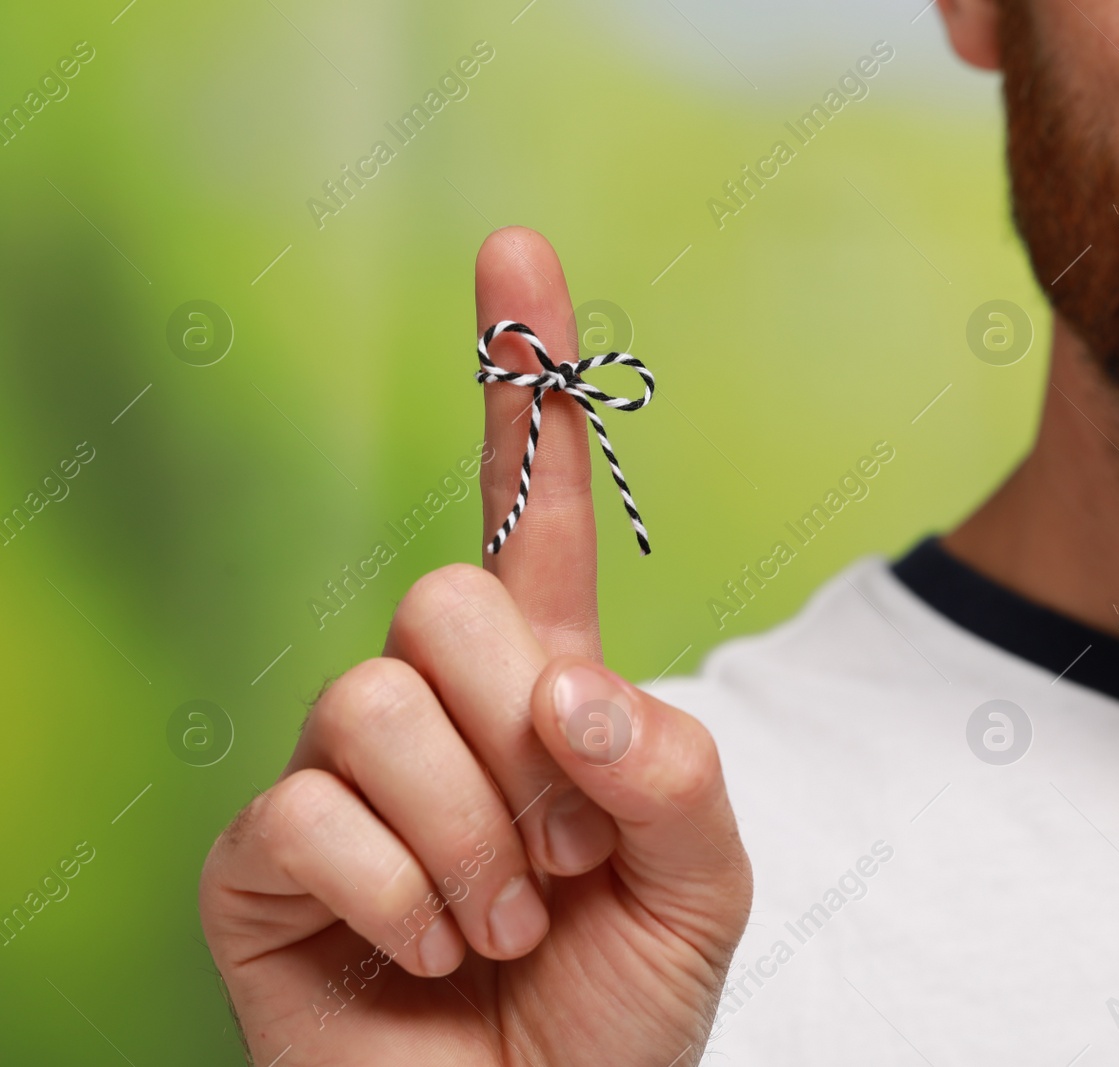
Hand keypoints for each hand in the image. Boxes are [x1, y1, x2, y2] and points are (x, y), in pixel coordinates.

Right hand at [199, 228, 750, 1065]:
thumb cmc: (619, 1010)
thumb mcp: (703, 884)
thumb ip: (674, 768)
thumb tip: (564, 687)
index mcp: (545, 687)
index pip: (531, 511)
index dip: (524, 381)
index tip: (517, 251)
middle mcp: (433, 707)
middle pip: (440, 597)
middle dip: (522, 733)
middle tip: (565, 854)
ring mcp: (340, 776)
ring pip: (369, 699)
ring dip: (470, 836)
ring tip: (505, 921)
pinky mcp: (264, 858)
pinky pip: (305, 809)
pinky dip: (400, 895)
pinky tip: (431, 954)